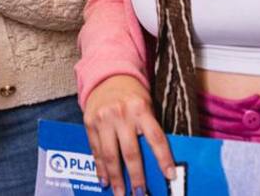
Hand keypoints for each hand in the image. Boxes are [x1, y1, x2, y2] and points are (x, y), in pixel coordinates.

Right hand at [83, 75, 174, 195]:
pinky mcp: (89, 123)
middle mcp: (121, 113)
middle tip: (140, 193)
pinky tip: (104, 180)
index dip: (163, 158)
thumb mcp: (146, 104)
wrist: (107, 75)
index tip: (169, 175)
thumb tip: (157, 159)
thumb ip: (149, 128)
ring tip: (120, 193)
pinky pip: (95, 150)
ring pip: (110, 155)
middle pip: (130, 152)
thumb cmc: (132, 94)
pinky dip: (100, 168)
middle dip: (136, 176)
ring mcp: (103, 119)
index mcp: (140, 108)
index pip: (155, 138)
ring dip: (115, 178)